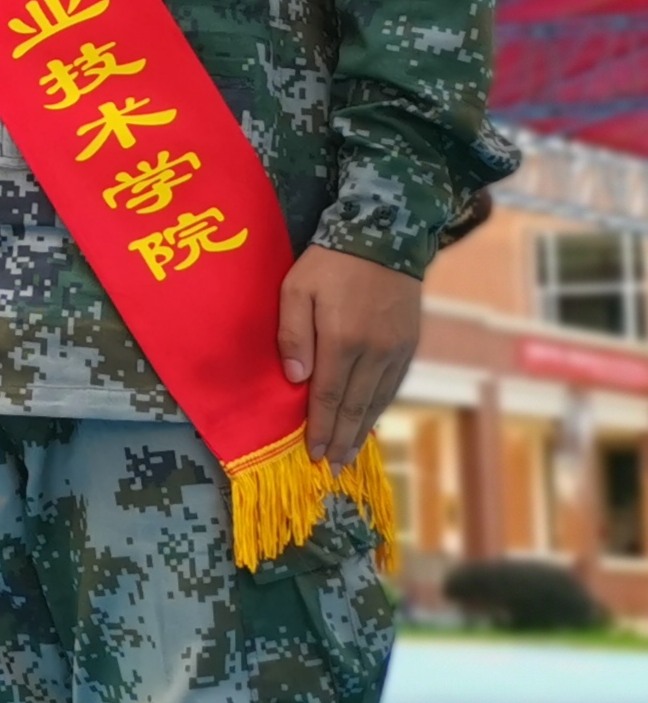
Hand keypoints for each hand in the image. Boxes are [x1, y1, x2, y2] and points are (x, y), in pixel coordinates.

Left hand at [278, 245, 423, 462]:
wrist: (384, 235)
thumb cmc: (329, 262)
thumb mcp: (296, 289)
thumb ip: (293, 335)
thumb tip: (296, 379)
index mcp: (342, 339)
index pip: (330, 396)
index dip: (321, 427)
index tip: (313, 454)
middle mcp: (374, 351)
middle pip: (355, 406)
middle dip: (341, 439)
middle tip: (331, 468)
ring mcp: (397, 349)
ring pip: (378, 400)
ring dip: (362, 430)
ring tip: (349, 455)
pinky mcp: (410, 343)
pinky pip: (394, 384)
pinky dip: (381, 407)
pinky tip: (371, 421)